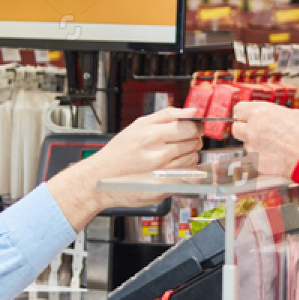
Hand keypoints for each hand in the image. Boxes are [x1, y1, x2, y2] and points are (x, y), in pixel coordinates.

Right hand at [47, 107, 202, 227]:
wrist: (102, 177)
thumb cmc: (120, 151)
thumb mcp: (139, 124)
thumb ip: (168, 115)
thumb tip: (193, 110)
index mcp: (152, 136)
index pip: (190, 127)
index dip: (196, 125)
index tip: (194, 126)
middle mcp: (159, 156)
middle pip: (194, 143)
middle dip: (192, 138)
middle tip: (181, 139)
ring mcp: (163, 174)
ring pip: (193, 158)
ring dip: (189, 153)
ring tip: (172, 152)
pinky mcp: (165, 188)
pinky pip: (187, 174)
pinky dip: (184, 168)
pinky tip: (170, 165)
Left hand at [229, 102, 298, 177]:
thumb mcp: (296, 114)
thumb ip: (278, 115)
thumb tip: (277, 118)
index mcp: (261, 112)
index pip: (238, 110)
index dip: (244, 113)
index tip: (249, 116)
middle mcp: (253, 129)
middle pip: (236, 128)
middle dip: (245, 129)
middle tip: (259, 131)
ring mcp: (254, 148)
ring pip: (247, 145)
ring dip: (256, 144)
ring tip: (275, 146)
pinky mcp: (258, 164)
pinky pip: (256, 159)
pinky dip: (263, 158)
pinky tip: (278, 157)